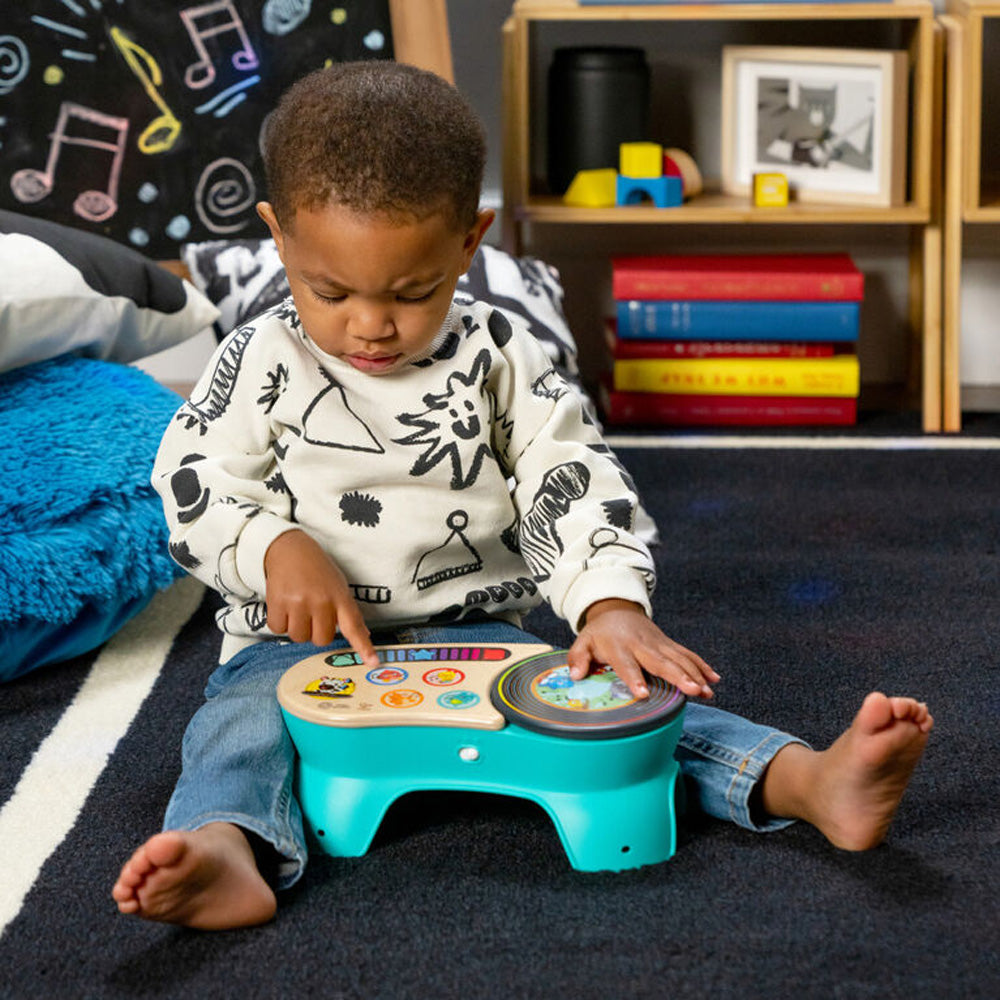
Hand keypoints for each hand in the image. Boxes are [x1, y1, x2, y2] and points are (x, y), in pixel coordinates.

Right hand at [263, 529, 377, 665]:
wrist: (290, 548)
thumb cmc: (317, 570)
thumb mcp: (338, 586)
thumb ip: (349, 612)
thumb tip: (363, 634)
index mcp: (340, 596)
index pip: (354, 626)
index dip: (364, 646)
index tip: (373, 662)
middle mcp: (321, 600)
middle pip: (321, 640)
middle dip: (315, 631)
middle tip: (312, 613)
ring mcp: (299, 602)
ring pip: (299, 637)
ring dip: (297, 628)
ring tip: (297, 607)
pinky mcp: (278, 603)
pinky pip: (278, 629)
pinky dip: (280, 622)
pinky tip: (284, 606)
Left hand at [567, 599, 718, 700]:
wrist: (617, 609)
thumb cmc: (599, 632)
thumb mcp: (583, 641)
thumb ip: (578, 658)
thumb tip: (576, 676)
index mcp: (619, 646)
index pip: (627, 664)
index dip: (634, 678)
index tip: (642, 693)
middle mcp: (641, 644)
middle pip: (661, 662)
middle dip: (678, 676)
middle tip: (693, 690)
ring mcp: (658, 643)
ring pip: (679, 658)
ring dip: (695, 674)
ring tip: (707, 691)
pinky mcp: (668, 644)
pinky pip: (687, 654)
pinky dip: (701, 665)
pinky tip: (713, 679)